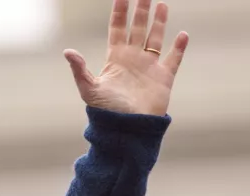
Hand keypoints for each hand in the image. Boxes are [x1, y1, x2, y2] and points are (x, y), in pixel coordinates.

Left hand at [64, 0, 188, 116]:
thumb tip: (68, 51)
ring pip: (155, 38)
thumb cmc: (106, 112)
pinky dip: (179, 47)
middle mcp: (133, 58)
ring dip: (159, 22)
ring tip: (162, 5)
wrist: (127, 130)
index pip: (118, 28)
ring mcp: (149, 67)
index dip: (120, 11)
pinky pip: (173, 59)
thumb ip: (80, 70)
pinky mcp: (164, 78)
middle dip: (141, 10)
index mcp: (115, 58)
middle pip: (138, 27)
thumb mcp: (89, 89)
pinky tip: (182, 35)